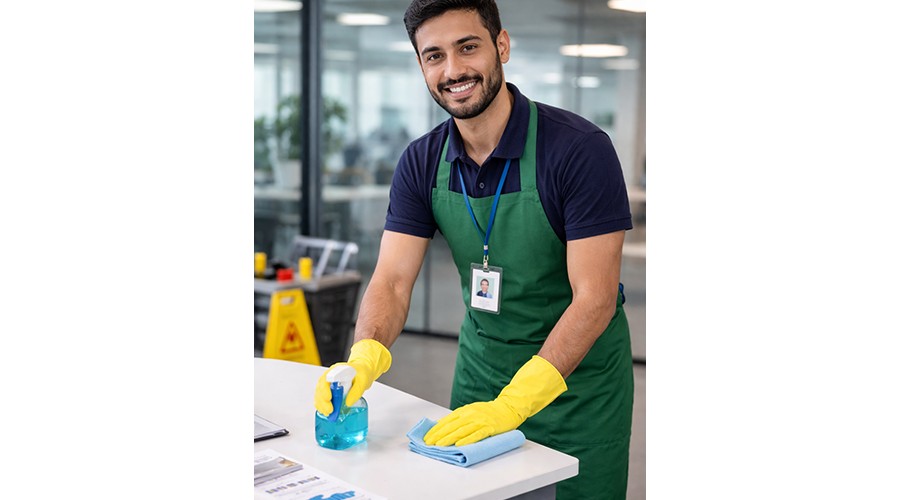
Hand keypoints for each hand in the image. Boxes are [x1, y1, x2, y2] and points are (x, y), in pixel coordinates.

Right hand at [314, 339, 391, 415]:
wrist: (363, 371)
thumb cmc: (362, 372)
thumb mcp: (364, 380)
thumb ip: (356, 391)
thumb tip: (348, 403)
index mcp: (338, 370)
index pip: (327, 378)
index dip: (325, 388)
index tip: (328, 398)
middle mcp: (330, 375)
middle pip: (320, 387)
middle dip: (323, 400)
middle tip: (330, 410)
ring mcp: (328, 382)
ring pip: (319, 393)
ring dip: (321, 404)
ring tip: (328, 413)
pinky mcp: (329, 389)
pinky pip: (321, 397)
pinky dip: (322, 405)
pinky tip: (325, 412)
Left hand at [423, 355, 566, 446]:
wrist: (509, 408)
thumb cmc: (490, 412)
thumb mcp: (472, 412)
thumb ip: (460, 419)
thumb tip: (444, 428)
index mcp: (465, 411)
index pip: (446, 421)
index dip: (436, 429)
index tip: (427, 437)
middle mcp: (470, 414)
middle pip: (451, 426)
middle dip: (439, 435)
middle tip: (429, 444)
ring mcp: (480, 420)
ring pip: (461, 430)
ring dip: (449, 438)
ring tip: (440, 445)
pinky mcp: (489, 427)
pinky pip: (476, 434)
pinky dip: (467, 440)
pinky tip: (459, 445)